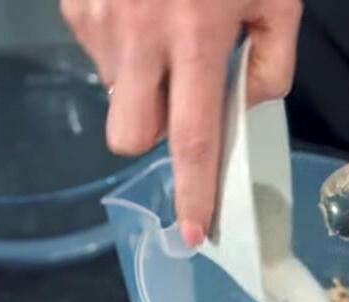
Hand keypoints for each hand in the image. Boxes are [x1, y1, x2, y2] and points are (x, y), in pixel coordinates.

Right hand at [61, 0, 301, 245]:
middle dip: (154, 136)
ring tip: (165, 30)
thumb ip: (274, 60)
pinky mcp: (75, 7)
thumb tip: (244, 106)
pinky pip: (99, 55)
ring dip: (141, 84)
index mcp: (196, 38)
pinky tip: (143, 9)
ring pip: (115, 95)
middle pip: (131, 136)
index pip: (193, 139)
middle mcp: (138, 39)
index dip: (193, 192)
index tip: (193, 232)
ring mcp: (98, 22)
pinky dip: (123, 48)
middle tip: (180, 95)